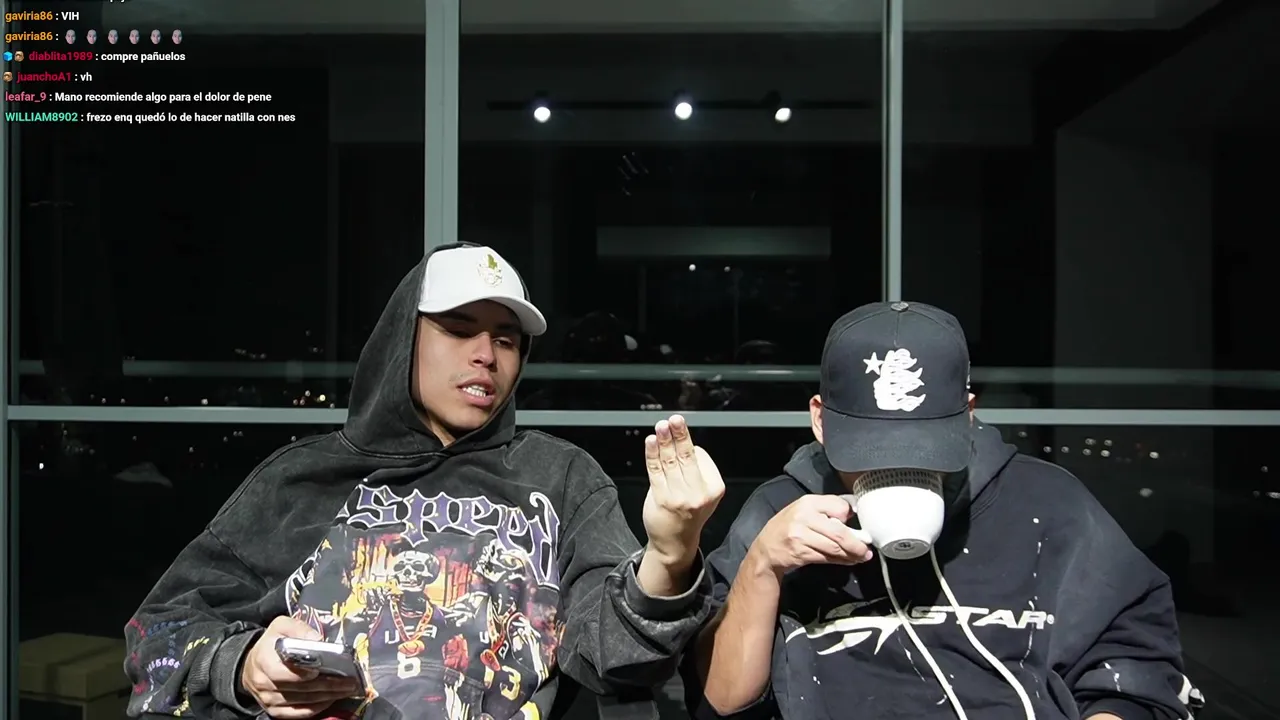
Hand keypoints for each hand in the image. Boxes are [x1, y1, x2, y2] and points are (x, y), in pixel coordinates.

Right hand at [240, 617, 360, 718]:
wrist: (253, 664)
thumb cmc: (271, 643)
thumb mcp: (281, 626)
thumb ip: (299, 629)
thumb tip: (318, 639)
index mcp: (263, 660)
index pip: (282, 671)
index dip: (302, 673)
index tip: (321, 669)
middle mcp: (263, 682)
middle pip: (299, 688)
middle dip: (326, 685)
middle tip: (348, 681)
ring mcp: (268, 699)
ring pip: (302, 702)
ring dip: (327, 696)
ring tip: (346, 689)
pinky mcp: (274, 710)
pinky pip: (298, 713)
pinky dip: (317, 708)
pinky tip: (331, 699)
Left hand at [642, 414, 725, 565]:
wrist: (675, 542)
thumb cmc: (687, 513)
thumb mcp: (702, 492)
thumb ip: (695, 470)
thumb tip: (680, 440)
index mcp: (715, 488)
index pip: (701, 457)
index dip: (689, 446)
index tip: (679, 433)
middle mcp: (699, 493)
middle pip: (687, 456)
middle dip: (680, 435)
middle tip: (675, 419)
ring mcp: (680, 497)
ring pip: (670, 461)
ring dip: (665, 440)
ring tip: (661, 426)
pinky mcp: (662, 499)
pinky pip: (656, 471)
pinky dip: (653, 454)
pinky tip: (651, 442)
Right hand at [749, 495, 873, 575]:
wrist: (766, 548)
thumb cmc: (789, 527)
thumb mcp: (804, 510)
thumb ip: (826, 510)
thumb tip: (854, 514)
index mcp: (808, 502)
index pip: (839, 507)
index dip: (849, 517)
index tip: (858, 525)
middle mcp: (804, 517)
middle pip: (839, 533)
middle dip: (857, 544)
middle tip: (867, 550)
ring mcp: (800, 536)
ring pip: (834, 548)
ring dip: (851, 555)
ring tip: (861, 557)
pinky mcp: (800, 552)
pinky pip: (827, 557)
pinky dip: (840, 560)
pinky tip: (848, 561)